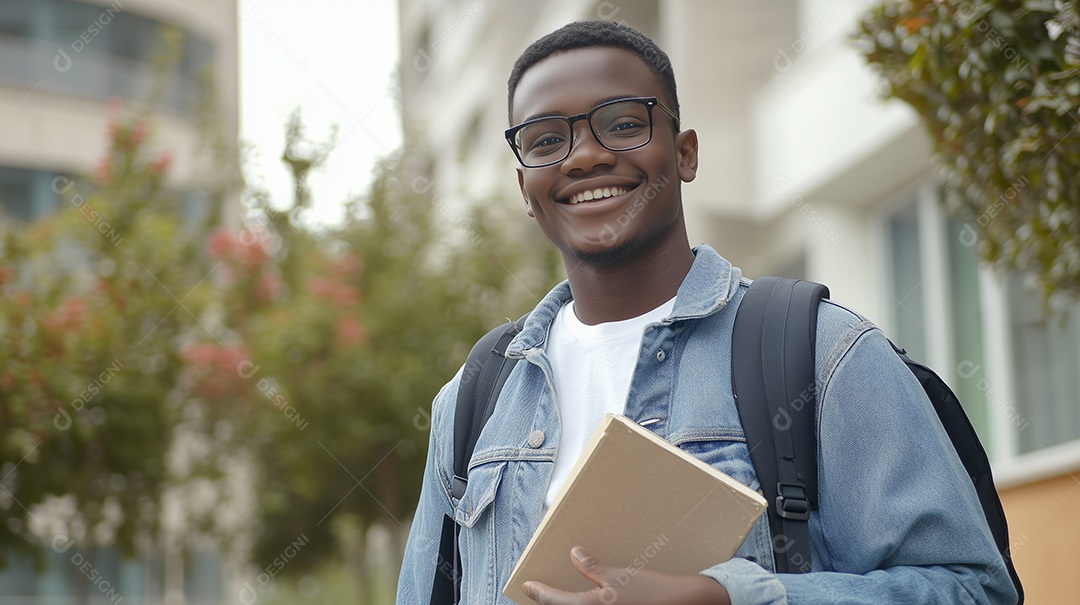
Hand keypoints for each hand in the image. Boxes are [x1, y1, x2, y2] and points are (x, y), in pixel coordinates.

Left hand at [521, 546, 730, 604]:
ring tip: (558, 594)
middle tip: (537, 591)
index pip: (556, 601)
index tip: (526, 586)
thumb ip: (593, 568)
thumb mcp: (619, 575)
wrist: (682, 604)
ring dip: (567, 602)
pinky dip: (584, 603)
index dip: (539, 592)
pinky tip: (588, 597)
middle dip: (551, 600)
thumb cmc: (651, 591)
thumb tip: (575, 554)